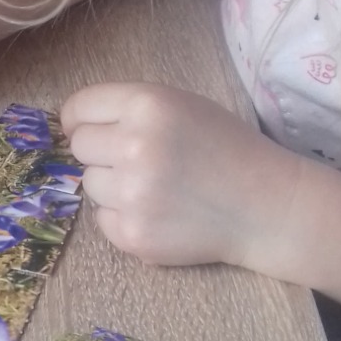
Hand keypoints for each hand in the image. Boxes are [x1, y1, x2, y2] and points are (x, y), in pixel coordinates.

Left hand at [61, 82, 304, 271]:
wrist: (265, 206)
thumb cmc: (225, 148)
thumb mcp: (183, 105)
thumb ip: (132, 109)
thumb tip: (75, 126)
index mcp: (148, 105)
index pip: (79, 108)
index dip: (78, 119)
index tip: (84, 127)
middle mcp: (135, 146)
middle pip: (80, 147)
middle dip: (101, 151)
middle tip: (137, 159)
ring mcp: (132, 195)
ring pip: (90, 183)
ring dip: (113, 185)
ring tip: (156, 187)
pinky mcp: (133, 235)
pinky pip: (103, 219)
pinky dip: (124, 217)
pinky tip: (160, 212)